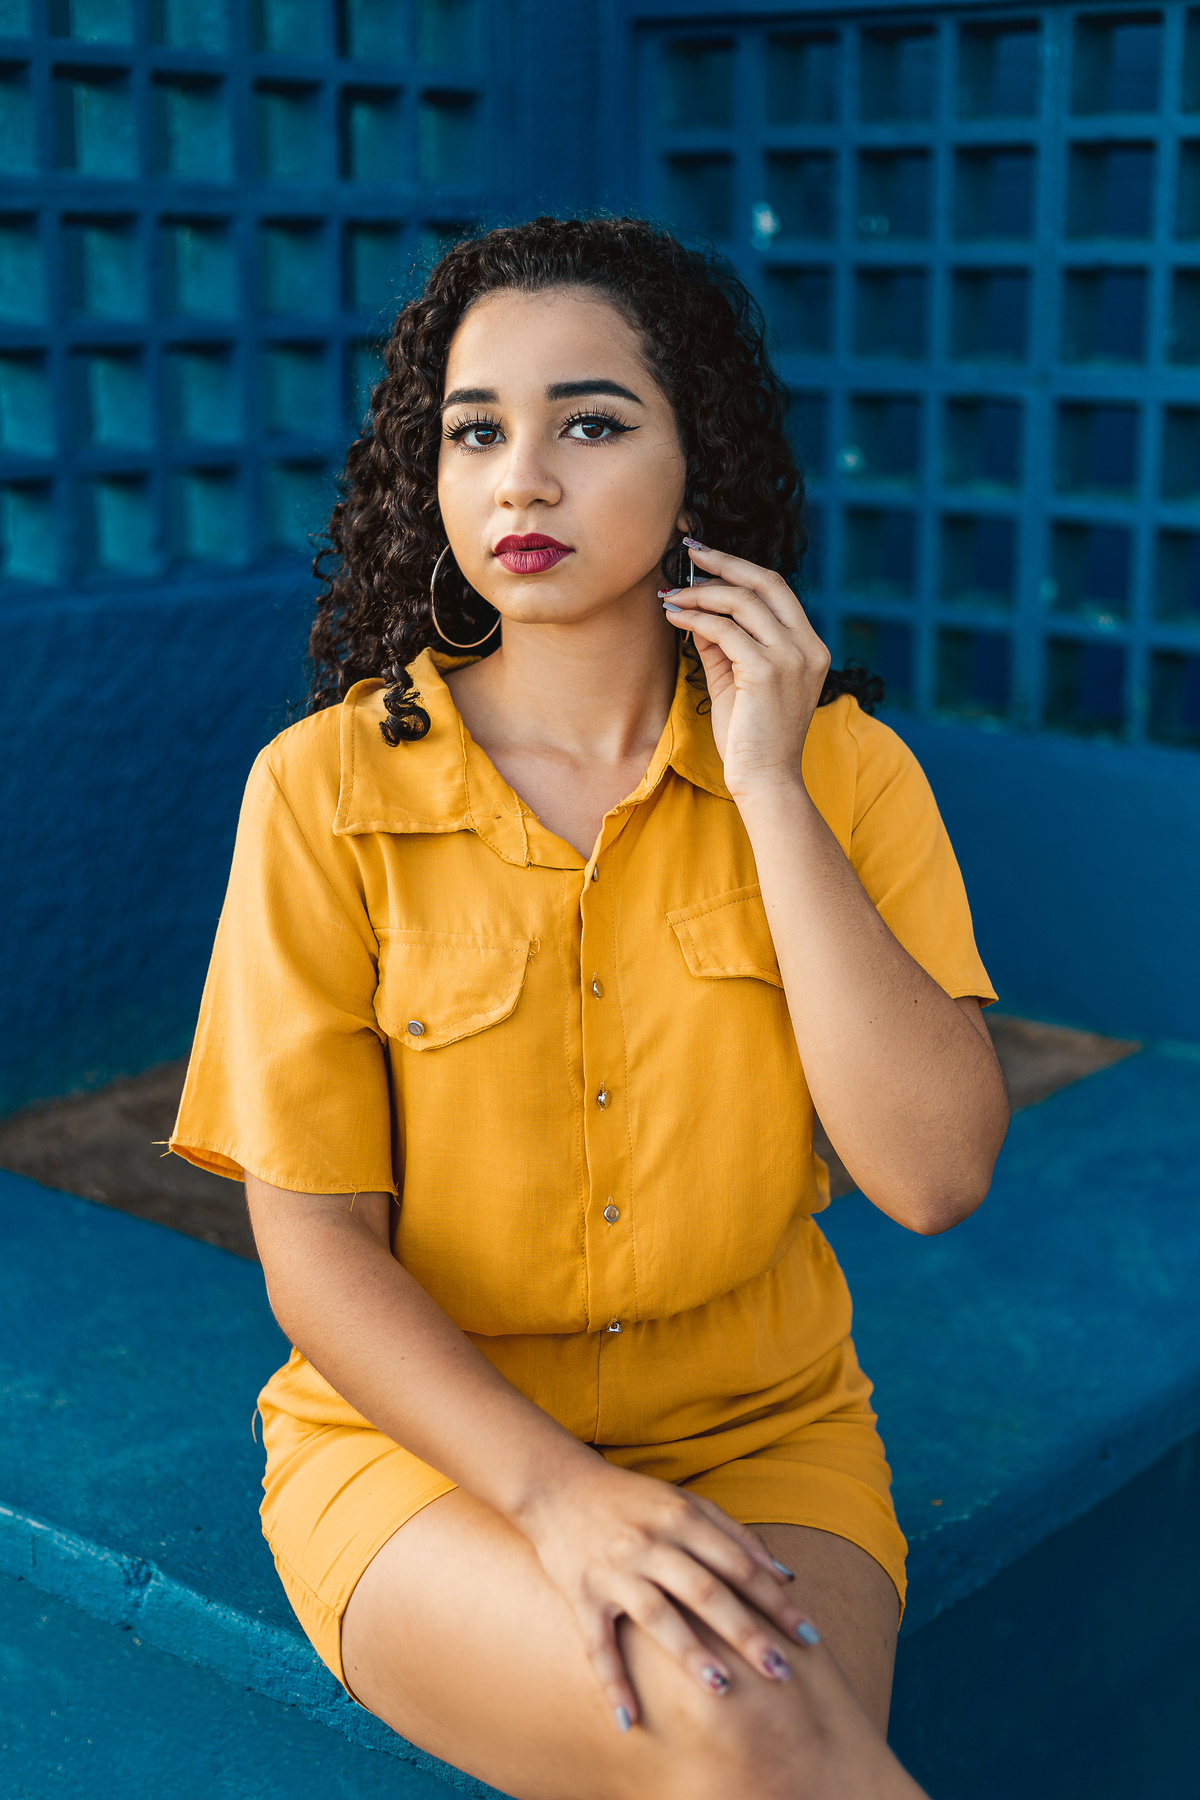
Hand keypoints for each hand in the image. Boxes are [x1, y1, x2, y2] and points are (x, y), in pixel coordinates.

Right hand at [517, 1458, 823, 1730]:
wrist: (557, 1484)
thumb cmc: (633, 1499)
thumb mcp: (685, 1503)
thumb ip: (735, 1536)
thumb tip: (786, 1576)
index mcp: (681, 1518)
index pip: (739, 1564)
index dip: (776, 1601)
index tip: (807, 1636)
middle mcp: (650, 1543)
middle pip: (706, 1591)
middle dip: (746, 1632)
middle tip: (781, 1670)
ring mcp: (614, 1570)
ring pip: (657, 1615)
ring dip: (689, 1652)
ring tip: (722, 1687)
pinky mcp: (580, 1593)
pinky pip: (597, 1643)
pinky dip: (612, 1681)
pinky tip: (629, 1720)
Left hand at [660, 542, 830, 800]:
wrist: (766, 781)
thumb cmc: (751, 736)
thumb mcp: (738, 680)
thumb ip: (723, 643)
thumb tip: (696, 608)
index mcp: (809, 646)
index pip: (776, 589)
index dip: (740, 567)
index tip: (705, 556)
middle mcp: (807, 647)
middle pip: (766, 582)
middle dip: (724, 562)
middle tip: (687, 551)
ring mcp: (791, 658)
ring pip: (742, 603)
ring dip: (701, 593)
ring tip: (670, 596)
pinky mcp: (767, 673)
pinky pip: (725, 630)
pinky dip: (695, 619)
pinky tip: (674, 617)